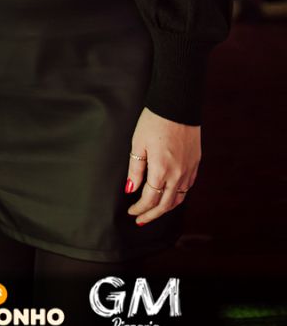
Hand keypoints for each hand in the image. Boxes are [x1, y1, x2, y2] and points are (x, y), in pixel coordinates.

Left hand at [125, 107, 199, 225]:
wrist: (177, 105)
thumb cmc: (154, 121)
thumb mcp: (138, 143)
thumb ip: (135, 169)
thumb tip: (131, 189)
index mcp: (161, 170)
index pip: (150, 199)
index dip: (140, 208)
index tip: (131, 211)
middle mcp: (178, 174)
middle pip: (165, 204)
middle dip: (152, 214)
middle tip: (141, 220)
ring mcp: (189, 170)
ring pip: (178, 198)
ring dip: (165, 208)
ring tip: (154, 212)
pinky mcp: (195, 163)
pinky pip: (187, 187)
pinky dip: (177, 196)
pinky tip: (170, 196)